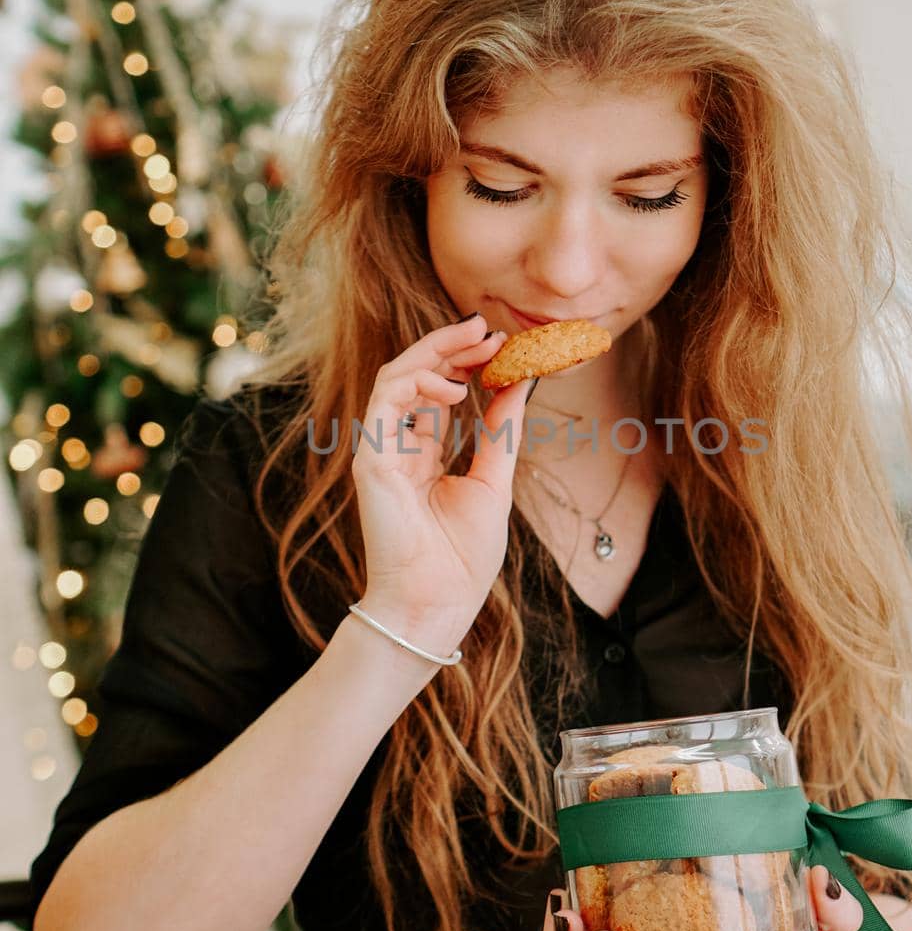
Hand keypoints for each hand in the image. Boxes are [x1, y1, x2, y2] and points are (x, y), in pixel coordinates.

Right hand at [351, 313, 533, 641]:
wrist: (437, 603)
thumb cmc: (462, 556)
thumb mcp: (493, 480)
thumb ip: (500, 430)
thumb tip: (521, 382)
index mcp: (423, 454)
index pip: (437, 392)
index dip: (465, 362)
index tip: (500, 342)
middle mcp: (397, 447)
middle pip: (414, 376)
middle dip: (450, 346)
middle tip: (487, 327)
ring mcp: (380, 451)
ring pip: (395, 377)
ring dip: (436, 353)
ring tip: (477, 345)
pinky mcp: (371, 460)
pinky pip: (385, 401)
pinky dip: (419, 383)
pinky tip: (456, 387)